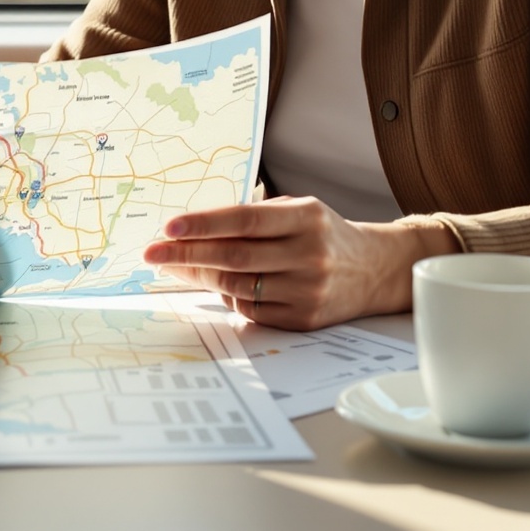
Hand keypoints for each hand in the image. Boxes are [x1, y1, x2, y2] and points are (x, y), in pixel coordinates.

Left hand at [142, 198, 459, 330]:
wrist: (376, 269)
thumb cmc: (325, 234)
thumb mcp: (298, 211)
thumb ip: (253, 218)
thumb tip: (192, 231)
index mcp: (307, 218)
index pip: (245, 219)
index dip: (204, 224)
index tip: (169, 228)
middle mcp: (310, 254)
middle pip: (235, 256)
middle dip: (187, 254)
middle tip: (153, 252)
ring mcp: (308, 290)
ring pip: (238, 286)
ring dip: (199, 277)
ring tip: (173, 266)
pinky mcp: (304, 319)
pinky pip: (252, 310)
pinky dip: (229, 297)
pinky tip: (216, 284)